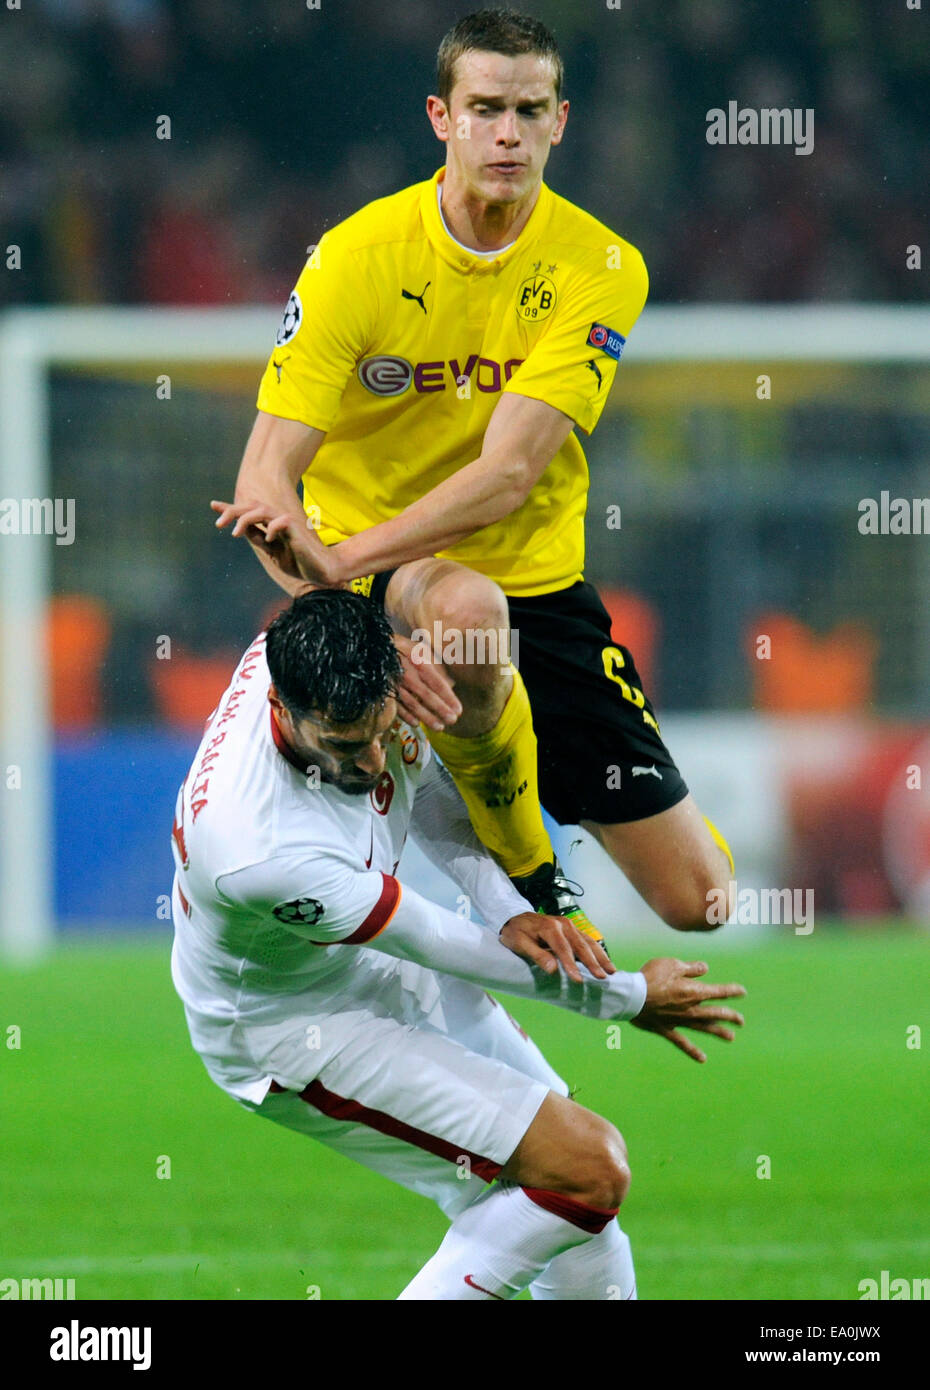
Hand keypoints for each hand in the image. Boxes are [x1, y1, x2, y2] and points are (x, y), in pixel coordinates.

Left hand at [211, 498, 343, 585]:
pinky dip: (271, 529)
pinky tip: (269, 539)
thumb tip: (241, 530)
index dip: (230, 508)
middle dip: (233, 511)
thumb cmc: (298, 561)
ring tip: (235, 532)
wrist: (322, 571)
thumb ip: (259, 539)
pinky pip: (281, 522)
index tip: (213, 505)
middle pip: (251, 507)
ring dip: (246, 518)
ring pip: (262, 510)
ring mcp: (287, 523)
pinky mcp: (297, 529)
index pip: (247, 512)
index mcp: (270, 525)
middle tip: (218, 523)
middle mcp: (276, 520)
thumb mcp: (272, 552)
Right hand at [392, 633, 462, 731]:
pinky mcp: (384, 691)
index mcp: (418, 663)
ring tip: (439, 727)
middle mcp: (407, 675)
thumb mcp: (420, 649)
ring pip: (412, 704)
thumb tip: (451, 682)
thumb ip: (436, 664)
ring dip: (427, 717)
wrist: (372, 649)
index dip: (448, 697)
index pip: (437, 683)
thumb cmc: (401, 648)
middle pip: (426, 695)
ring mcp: (395, 684)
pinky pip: (396, 706)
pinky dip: (406, 716)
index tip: (458, 709)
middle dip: (441, 710)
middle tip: (453, 720)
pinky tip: (415, 723)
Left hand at [500, 912, 614, 984]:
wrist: (514, 918)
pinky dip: (597, 950)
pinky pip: (587, 939)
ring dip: (600, 956)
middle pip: (580, 944)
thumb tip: (553, 970)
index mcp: (549, 927)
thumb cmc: (515, 933)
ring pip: (588, 941)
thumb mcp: (519, 944)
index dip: (571, 965)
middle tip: (602, 976)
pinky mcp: (571, 928)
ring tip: (611, 970)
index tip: (579, 979)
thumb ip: (536, 955)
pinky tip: (604, 961)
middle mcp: (563, 924)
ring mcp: (569, 925)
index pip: (563, 948)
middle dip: (592, 962)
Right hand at [630, 958, 745, 1062]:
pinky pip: (683, 1042)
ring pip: (704, 1028)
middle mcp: (691, 1009)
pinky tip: (702, 1059)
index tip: (742, 992)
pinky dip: (693, 1051)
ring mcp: (680, 1021)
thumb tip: (705, 969)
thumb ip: (691, 968)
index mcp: (694, 991)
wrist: (632, 996)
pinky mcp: (667, 1029)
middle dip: (730, 1016)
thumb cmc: (651, 977)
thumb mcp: (672, 964)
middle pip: (716, 1013)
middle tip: (741, 1021)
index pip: (719, 992)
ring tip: (731, 1037)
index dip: (732, 992)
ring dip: (719, 1032)